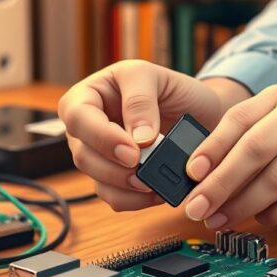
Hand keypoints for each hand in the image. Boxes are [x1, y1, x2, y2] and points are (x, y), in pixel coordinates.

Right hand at [58, 60, 248, 210]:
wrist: (198, 111)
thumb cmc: (170, 88)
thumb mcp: (154, 77)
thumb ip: (141, 101)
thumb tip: (138, 140)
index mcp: (88, 95)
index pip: (77, 117)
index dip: (102, 138)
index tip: (132, 152)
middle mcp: (88, 127)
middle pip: (83, 155)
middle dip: (115, 169)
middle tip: (144, 173)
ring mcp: (99, 155)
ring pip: (97, 180)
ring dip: (126, 187)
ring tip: (153, 183)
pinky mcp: (114, 178)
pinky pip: (114, 197)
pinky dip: (135, 200)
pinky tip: (156, 191)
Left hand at [181, 85, 276, 228]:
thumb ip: (261, 141)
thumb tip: (208, 174)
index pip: (236, 121)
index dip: (208, 150)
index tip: (186, 176)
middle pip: (251, 151)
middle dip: (217, 185)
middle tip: (196, 208)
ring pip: (274, 179)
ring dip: (243, 206)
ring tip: (224, 221)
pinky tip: (267, 220)